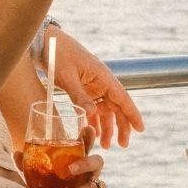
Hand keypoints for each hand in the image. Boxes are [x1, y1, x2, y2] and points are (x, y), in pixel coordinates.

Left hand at [14, 127, 108, 187]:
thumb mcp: (39, 175)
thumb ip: (29, 164)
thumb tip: (16, 154)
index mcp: (78, 159)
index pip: (87, 143)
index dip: (89, 136)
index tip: (87, 129)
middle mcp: (91, 171)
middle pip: (97, 162)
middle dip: (85, 164)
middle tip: (69, 170)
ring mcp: (97, 187)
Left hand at [50, 29, 143, 147]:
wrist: (46, 42)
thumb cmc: (58, 54)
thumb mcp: (67, 76)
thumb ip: (79, 95)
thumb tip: (93, 113)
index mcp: (103, 76)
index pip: (123, 98)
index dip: (132, 114)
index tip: (141, 129)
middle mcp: (101, 82)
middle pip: (116, 108)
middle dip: (121, 127)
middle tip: (123, 145)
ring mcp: (92, 87)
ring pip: (105, 110)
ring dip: (107, 127)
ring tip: (107, 145)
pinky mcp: (83, 90)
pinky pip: (92, 108)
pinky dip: (94, 121)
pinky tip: (94, 134)